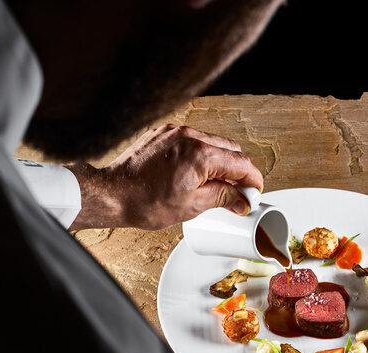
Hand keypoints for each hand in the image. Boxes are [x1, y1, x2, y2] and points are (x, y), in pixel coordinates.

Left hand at [67, 124, 262, 229]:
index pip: (241, 163)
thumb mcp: (192, 206)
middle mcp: (190, 136)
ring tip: (216, 185)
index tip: (255, 191)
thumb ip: (223, 198)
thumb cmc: (144, 202)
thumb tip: (241, 200)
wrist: (112, 193)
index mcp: (200, 155)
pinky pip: (193, 140)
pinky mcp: (163, 133)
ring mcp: (175, 132)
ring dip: (220, 161)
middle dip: (238, 170)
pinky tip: (196, 173)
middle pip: (230, 149)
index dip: (253, 179)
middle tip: (238, 191)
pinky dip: (201, 155)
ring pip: (212, 142)